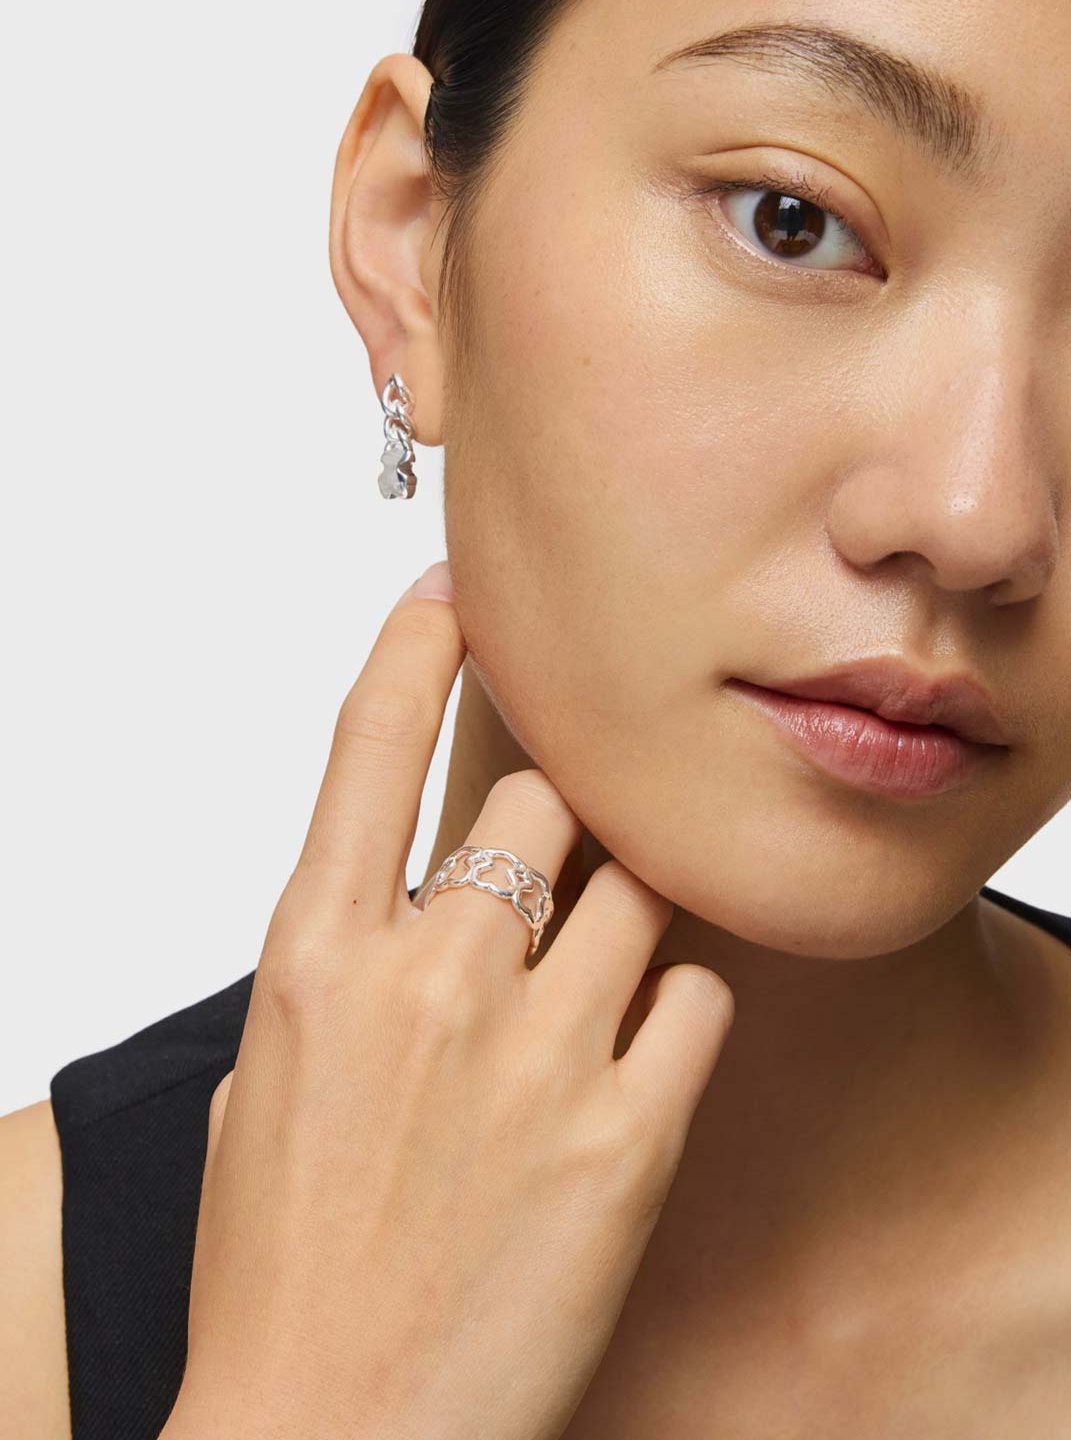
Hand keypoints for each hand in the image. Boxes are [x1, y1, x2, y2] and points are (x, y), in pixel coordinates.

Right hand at [165, 567, 734, 1439]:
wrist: (334, 1439)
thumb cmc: (282, 1271)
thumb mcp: (266, 1090)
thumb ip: (340, 977)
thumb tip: (401, 910)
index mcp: (314, 960)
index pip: (369, 746)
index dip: (416, 647)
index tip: (455, 593)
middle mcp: (427, 979)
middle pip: (540, 800)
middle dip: (557, 821)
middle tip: (554, 873)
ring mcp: (532, 1050)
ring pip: (634, 887)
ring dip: (625, 912)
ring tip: (590, 983)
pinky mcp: (626, 1132)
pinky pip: (696, 998)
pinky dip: (677, 1011)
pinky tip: (635, 1060)